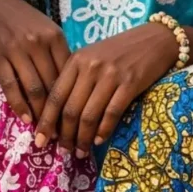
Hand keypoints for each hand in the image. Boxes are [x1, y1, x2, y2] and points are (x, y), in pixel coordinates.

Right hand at [0, 0, 70, 124]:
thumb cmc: (21, 18)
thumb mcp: (44, 28)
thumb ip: (57, 51)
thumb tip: (72, 82)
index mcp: (54, 36)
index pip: (68, 74)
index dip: (72, 98)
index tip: (75, 117)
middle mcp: (38, 43)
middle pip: (53, 85)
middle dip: (58, 113)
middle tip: (62, 133)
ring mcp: (17, 50)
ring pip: (34, 90)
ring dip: (40, 115)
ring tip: (44, 132)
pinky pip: (11, 87)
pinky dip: (20, 106)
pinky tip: (25, 119)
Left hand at [34, 21, 177, 156]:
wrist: (153, 39)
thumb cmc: (119, 51)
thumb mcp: (92, 58)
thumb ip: (76, 80)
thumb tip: (59, 117)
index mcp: (77, 60)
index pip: (55, 95)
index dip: (46, 121)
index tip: (39, 140)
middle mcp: (90, 67)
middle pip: (70, 109)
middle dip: (65, 135)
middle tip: (64, 151)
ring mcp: (110, 75)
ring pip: (89, 115)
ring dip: (83, 139)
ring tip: (81, 152)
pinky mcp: (129, 84)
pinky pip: (111, 114)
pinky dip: (103, 131)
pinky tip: (99, 141)